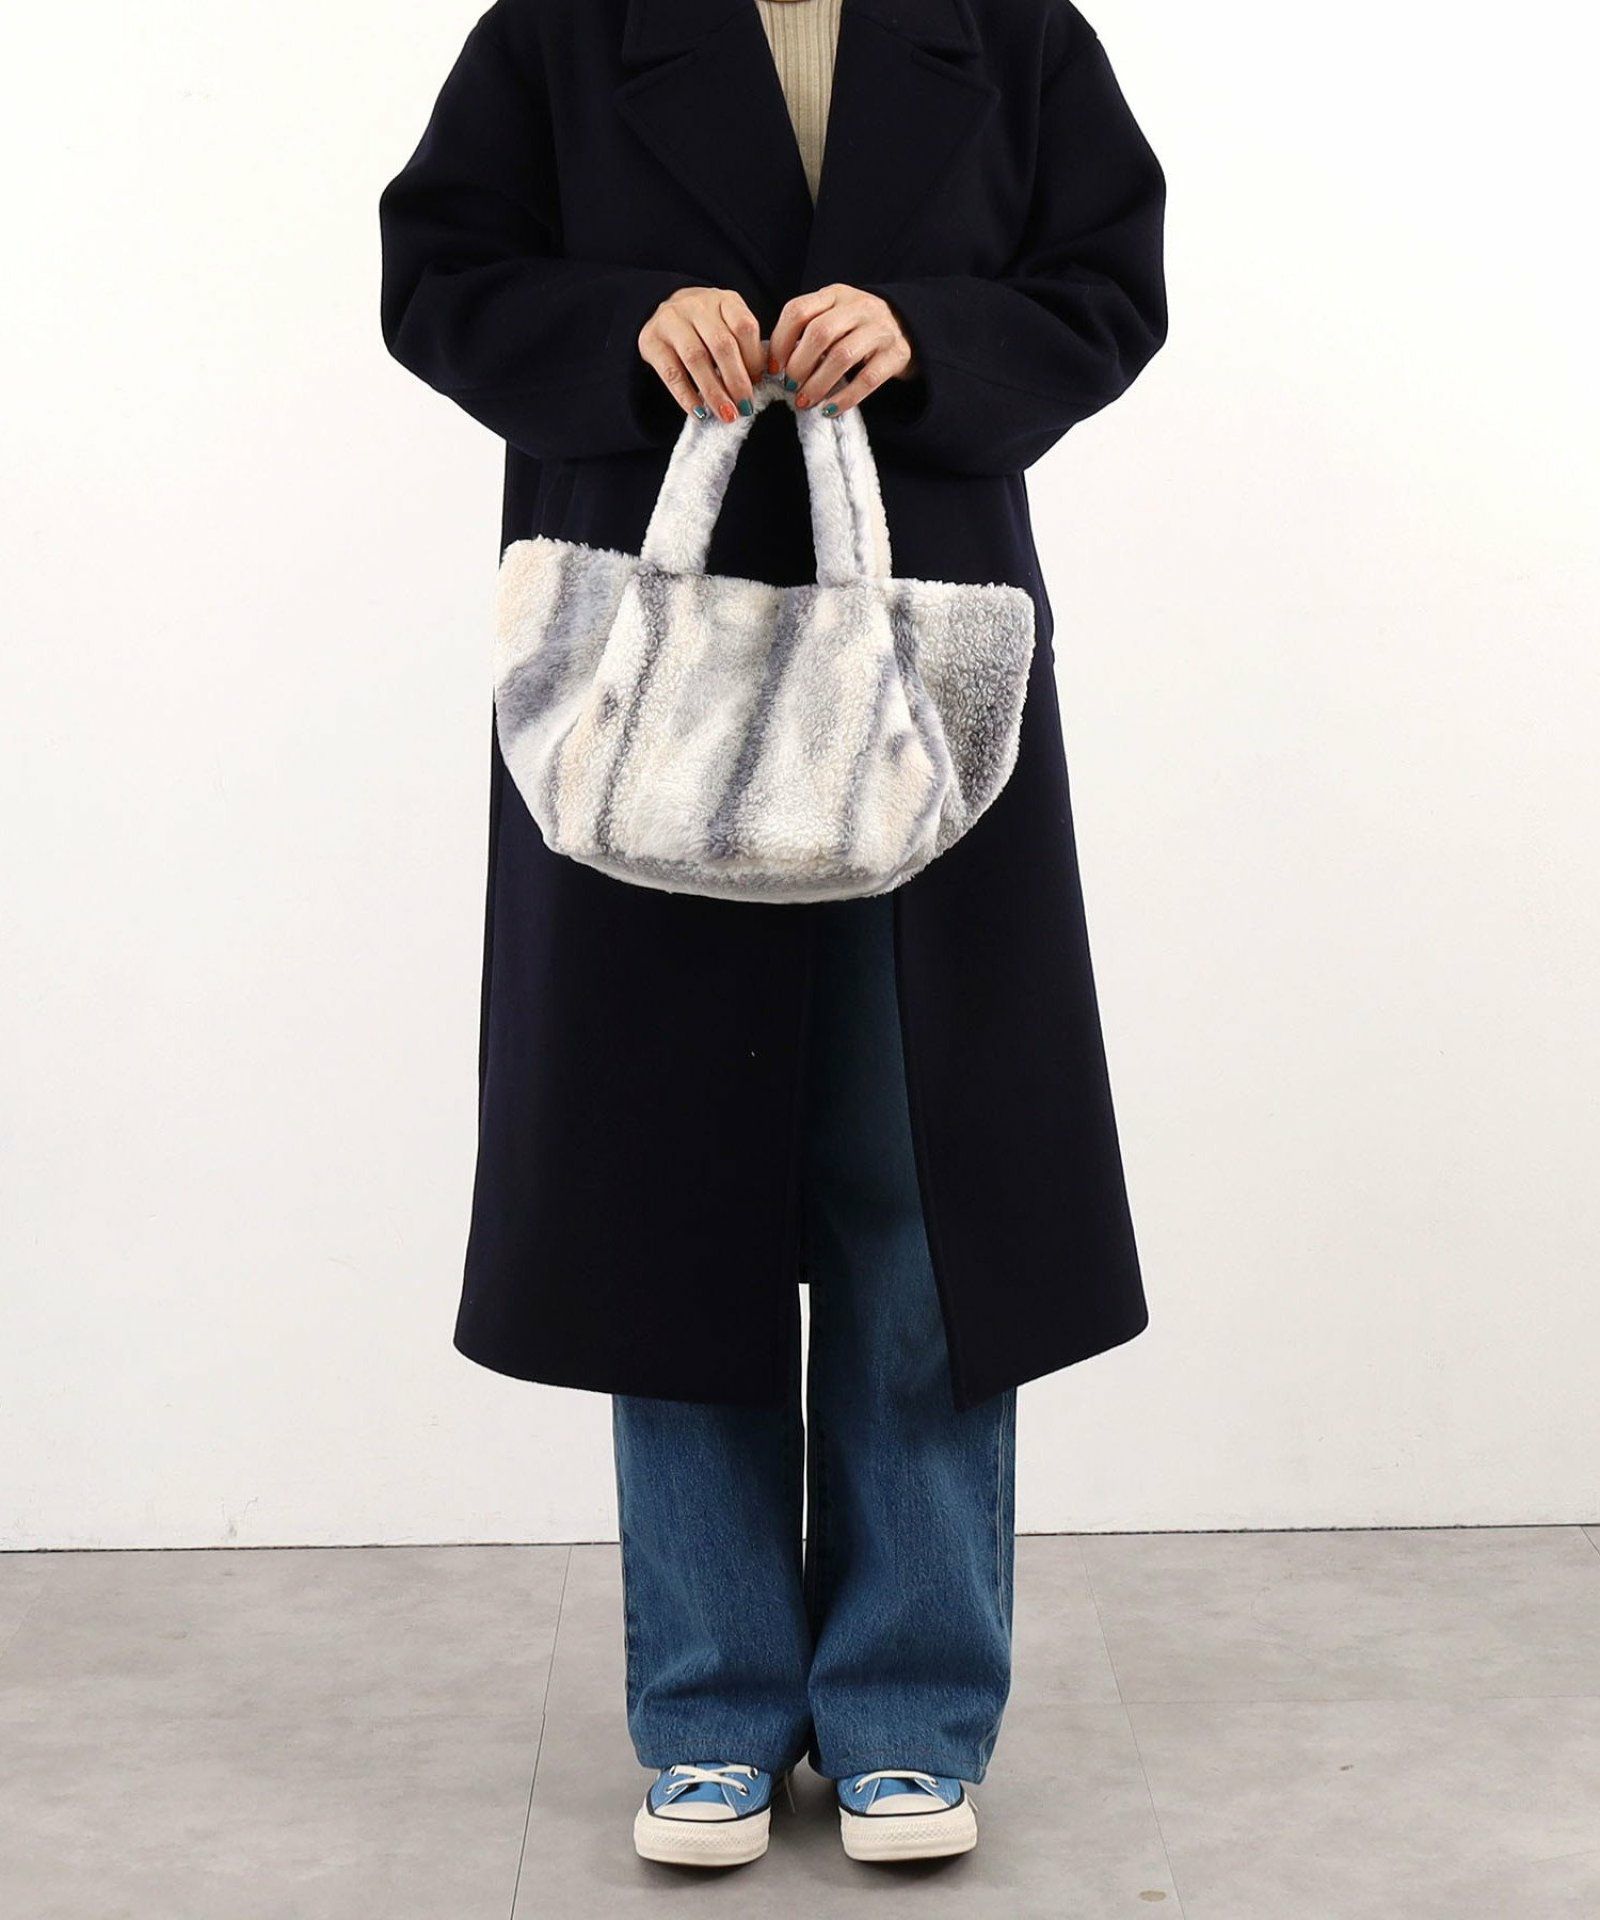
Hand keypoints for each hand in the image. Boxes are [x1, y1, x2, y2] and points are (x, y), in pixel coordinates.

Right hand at [639, 287, 767, 421]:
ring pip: (696, 358)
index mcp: (724, 300)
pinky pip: (671, 373)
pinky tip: (699, 413)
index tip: (759, 384)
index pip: (744, 327)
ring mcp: (671, 320)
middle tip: (745, 407)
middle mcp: (697, 304)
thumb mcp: (727, 327)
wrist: (664, 317)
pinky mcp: (651, 340)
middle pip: (721, 344)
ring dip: (714, 391)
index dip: (754, 359)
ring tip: (726, 414)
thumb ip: (743, 349)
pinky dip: (687, 396)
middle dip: (736, 380)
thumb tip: (755, 384)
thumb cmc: (705, 329)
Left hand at [766, 284, 918, 416]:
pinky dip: (845, 398)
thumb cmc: (857, 329)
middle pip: (820, 333)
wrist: (908, 328)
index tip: (773, 368)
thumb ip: (808, 331)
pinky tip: (830, 410)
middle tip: (790, 388)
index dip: (781, 341)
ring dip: (818, 383)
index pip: (798, 310)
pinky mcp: (897, 354)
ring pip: (842, 356)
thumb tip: (775, 364)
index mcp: (835, 294)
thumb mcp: (833, 317)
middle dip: (799, 365)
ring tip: (805, 401)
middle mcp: (858, 306)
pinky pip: (867, 379)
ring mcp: (880, 329)